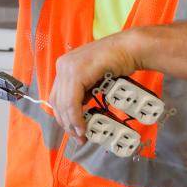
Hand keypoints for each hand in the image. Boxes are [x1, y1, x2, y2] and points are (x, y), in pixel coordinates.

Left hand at [48, 29, 142, 143]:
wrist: (129, 49)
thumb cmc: (116, 62)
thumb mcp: (93, 79)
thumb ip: (82, 92)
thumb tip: (77, 113)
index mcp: (64, 66)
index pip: (57, 97)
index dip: (63, 117)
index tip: (74, 131)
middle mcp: (63, 65)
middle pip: (57, 102)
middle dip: (67, 123)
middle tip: (78, 137)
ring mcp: (68, 67)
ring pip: (63, 104)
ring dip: (72, 123)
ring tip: (82, 134)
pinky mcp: (77, 73)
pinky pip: (72, 102)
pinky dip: (76, 117)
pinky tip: (83, 126)